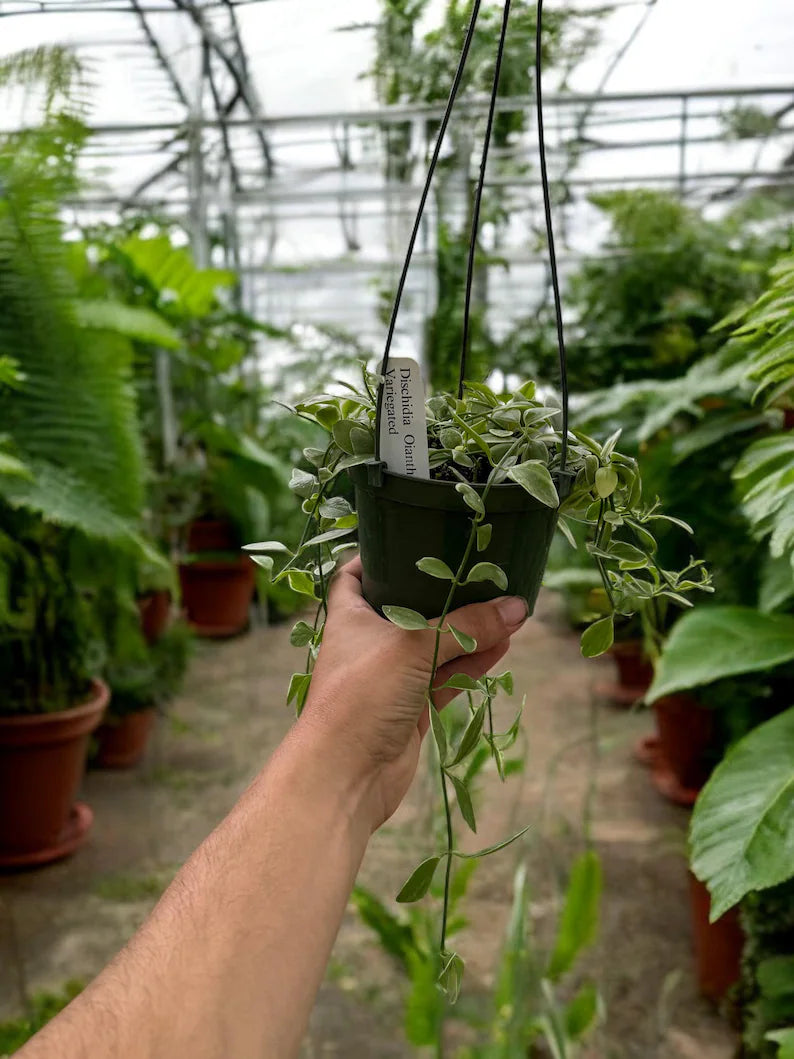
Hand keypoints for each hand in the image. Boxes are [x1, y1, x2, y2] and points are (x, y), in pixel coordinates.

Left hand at [297, 557, 527, 829]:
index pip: (357, 575)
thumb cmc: (362, 696)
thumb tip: (517, 607)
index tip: (413, 537)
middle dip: (444, 595)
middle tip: (481, 573)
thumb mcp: (414, 648)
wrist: (344, 775)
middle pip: (408, 608)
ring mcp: (391, 677)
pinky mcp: (411, 708)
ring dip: (469, 632)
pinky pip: (447, 678)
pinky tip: (503, 648)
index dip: (379, 556)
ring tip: (508, 611)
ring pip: (435, 646)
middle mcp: (369, 643)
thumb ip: (467, 627)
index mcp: (351, 616)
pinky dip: (472, 665)